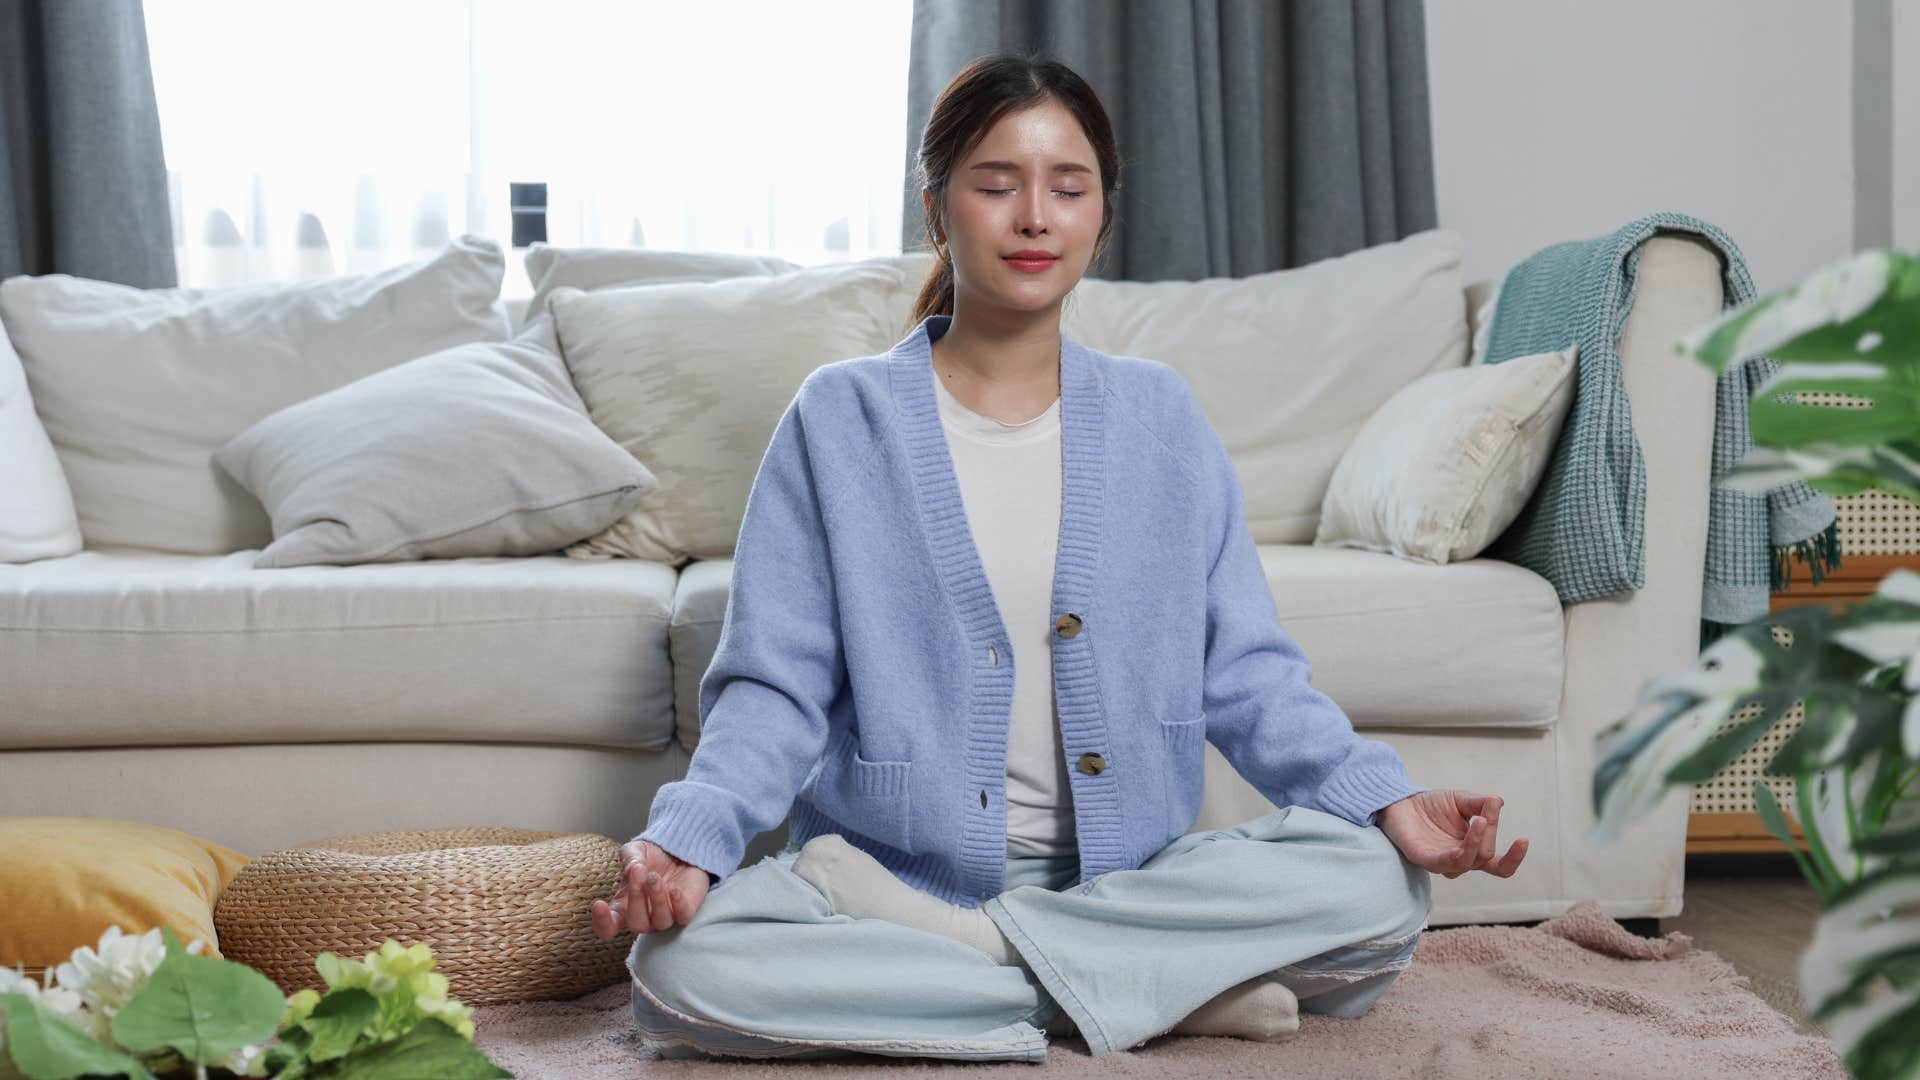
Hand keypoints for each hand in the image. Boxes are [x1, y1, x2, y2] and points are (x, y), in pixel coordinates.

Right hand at [591, 840, 711, 937]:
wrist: (680, 850)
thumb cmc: (652, 856)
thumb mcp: (635, 851)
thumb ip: (630, 858)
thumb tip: (633, 868)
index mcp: (623, 907)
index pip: (608, 927)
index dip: (602, 922)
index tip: (599, 904)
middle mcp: (644, 917)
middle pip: (636, 923)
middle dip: (636, 897)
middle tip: (638, 872)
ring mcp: (665, 916)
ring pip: (660, 921)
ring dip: (656, 898)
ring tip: (655, 876)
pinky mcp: (686, 911)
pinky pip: (683, 917)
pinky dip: (678, 904)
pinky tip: (674, 889)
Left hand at [1376, 790, 1527, 878]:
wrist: (1401, 800)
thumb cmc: (1432, 805)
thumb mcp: (1461, 800)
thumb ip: (1480, 804)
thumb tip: (1498, 802)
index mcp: (1472, 851)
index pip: (1499, 865)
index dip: (1514, 858)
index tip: (1524, 839)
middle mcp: (1459, 861)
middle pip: (1485, 856)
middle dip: (1489, 830)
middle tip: (1484, 808)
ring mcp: (1441, 862)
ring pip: (1468, 862)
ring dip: (1477, 840)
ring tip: (1480, 819)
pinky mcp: (1424, 859)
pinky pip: (1445, 862)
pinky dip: (1461, 849)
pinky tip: (1470, 828)